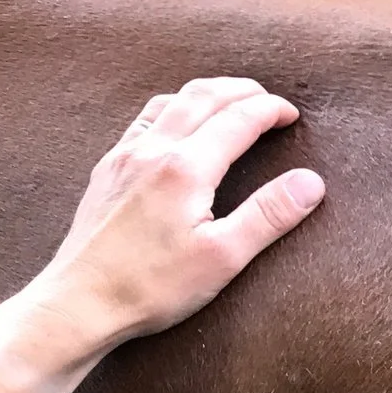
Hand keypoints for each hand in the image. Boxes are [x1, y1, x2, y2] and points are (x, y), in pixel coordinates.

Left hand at [26, 78, 323, 356]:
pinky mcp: (107, 172)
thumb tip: (311, 182)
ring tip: (229, 102)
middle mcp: (152, 150)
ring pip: (169, 102)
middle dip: (239, 91)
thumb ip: (269, 214)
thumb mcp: (224, 256)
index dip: (270, 110)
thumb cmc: (152, 286)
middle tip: (268, 98)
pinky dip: (171, 109)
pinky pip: (142, 121)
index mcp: (186, 168)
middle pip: (201, 97)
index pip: (237, 119)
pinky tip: (176, 124)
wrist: (80, 301)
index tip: (292, 115)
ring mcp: (124, 157)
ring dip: (205, 94)